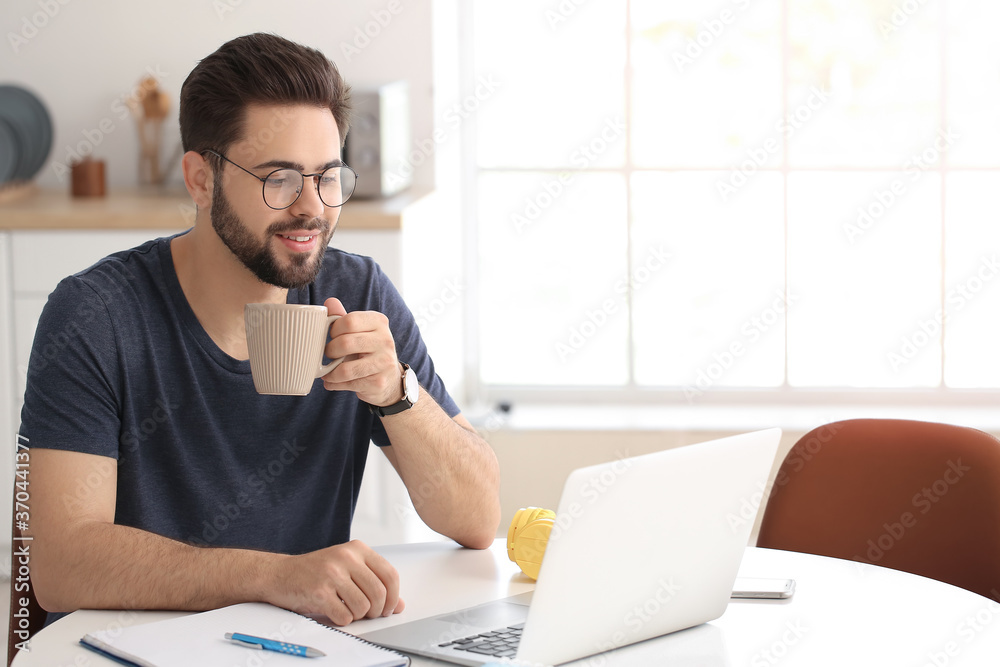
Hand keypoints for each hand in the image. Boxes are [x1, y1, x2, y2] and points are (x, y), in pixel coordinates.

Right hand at [265, 540, 404, 624]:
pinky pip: (344, 616)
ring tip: (348, 610)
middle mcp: (346, 557)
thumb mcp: (347, 569)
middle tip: (368, 614)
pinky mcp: (319, 591)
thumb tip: (398, 604)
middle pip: (379, 593)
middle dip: (377, 610)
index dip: (393, 597)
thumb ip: (374, 582)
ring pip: (363, 606)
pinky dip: (343, 620)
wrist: (279, 574)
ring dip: (358, 615)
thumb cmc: (315, 572)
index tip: (388, 607)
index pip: (390, 575)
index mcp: (357, 549)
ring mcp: (332, 573)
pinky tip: (335, 612)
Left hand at [320, 297, 403, 406]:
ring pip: (345, 369)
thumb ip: (343, 317)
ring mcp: (384, 362)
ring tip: (328, 371)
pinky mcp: (379, 382)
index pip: (349, 321)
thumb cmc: (368, 351)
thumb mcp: (358, 332)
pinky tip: (333, 382)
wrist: (390, 379)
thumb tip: (329, 301)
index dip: (333, 330)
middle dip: (330, 351)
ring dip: (330, 372)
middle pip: (345, 343)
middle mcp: (385, 340)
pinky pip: (348, 383)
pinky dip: (334, 384)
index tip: (331, 336)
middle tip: (329, 354)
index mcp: (379, 322)